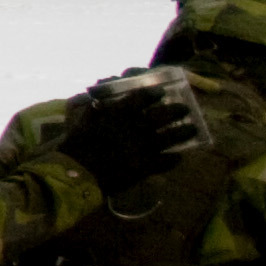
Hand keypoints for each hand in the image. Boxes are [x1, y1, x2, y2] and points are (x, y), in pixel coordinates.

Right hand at [58, 68, 208, 202]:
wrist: (76, 173)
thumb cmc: (74, 146)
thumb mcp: (80, 122)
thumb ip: (92, 111)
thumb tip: (98, 101)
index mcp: (118, 114)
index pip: (141, 98)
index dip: (153, 94)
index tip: (161, 92)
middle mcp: (136, 127)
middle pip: (163, 115)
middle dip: (176, 110)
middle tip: (184, 109)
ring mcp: (144, 147)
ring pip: (172, 136)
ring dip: (183, 132)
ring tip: (191, 130)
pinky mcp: (146, 166)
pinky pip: (166, 161)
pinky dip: (173, 159)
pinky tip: (177, 157)